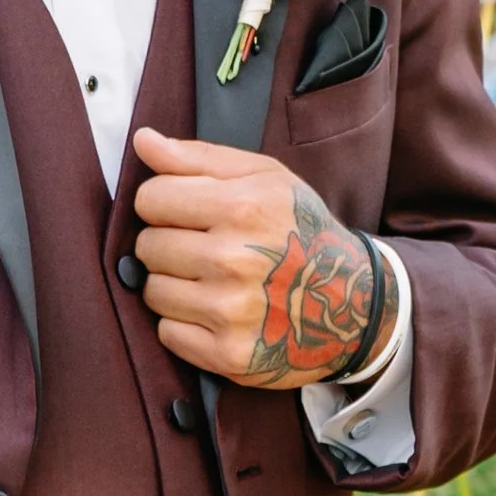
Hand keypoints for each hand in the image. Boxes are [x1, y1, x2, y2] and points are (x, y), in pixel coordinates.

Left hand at [130, 130, 391, 388]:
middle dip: (167, 244)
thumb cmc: (302, 230)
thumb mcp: (266, 178)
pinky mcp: (228, 354)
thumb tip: (142, 140)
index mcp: (244, 208)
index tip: (187, 212)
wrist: (353, 301)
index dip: (164, 203)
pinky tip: (214, 312)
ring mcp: (231, 311)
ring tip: (210, 280)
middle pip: (146, 246)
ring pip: (152, 291)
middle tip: (203, 248)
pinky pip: (167, 333)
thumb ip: (199, 158)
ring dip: (173, 285)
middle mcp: (235, 260)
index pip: (150, 199)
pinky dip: (183, 323)